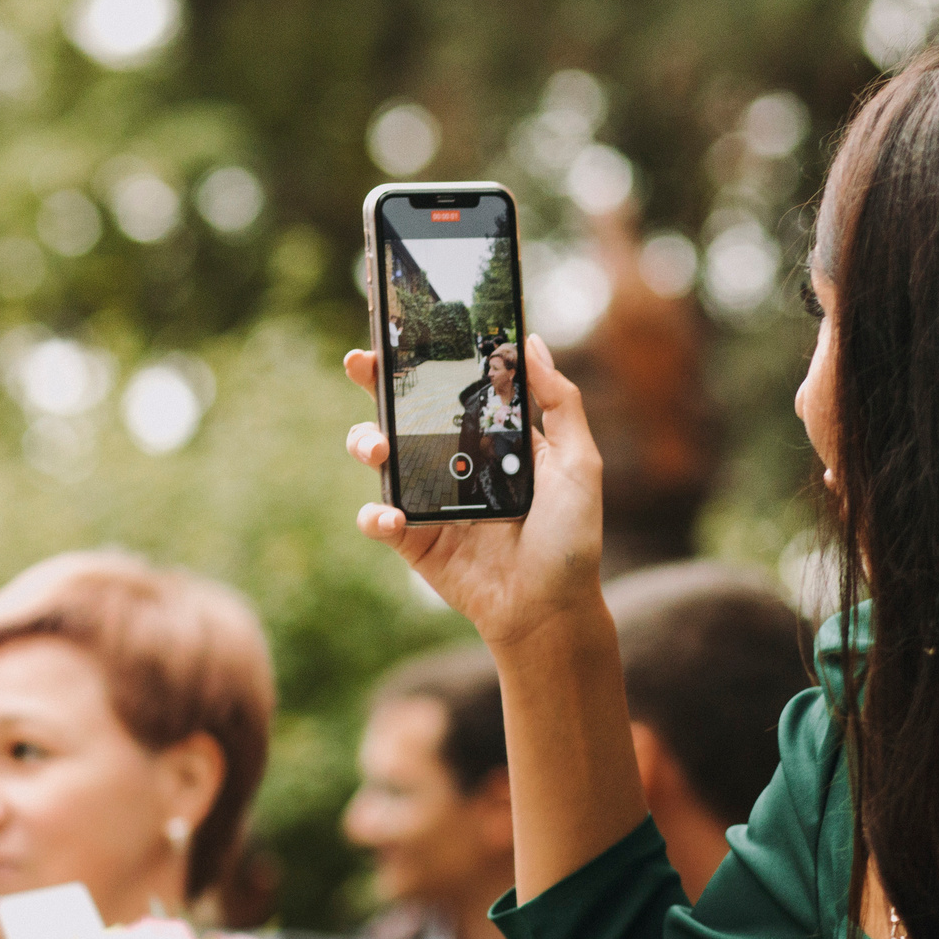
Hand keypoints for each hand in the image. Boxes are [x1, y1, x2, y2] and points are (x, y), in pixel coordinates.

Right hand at [343, 333, 606, 648]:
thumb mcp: (578, 462)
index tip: (403, 329)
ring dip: (366, 442)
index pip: (450, 385)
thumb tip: (531, 341)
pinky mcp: (413, 540)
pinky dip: (376, 515)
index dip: (424, 357)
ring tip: (377, 449)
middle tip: (361, 364)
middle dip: (374, 384)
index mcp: (490, 436)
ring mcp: (429, 500)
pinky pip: (378, 519)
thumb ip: (559, 402)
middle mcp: (453, 461)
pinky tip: (394, 517)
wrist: (549, 610)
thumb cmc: (571, 539)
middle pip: (402, 412)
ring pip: (378, 458)